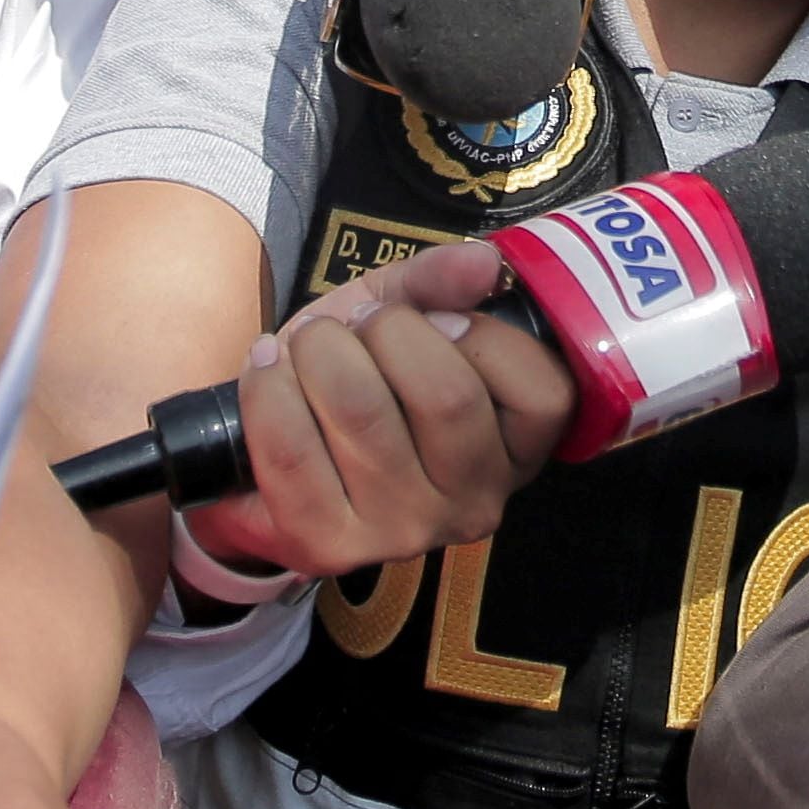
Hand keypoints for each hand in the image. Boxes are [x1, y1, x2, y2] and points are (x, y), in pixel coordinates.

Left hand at [178, 239, 577, 577]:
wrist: (267, 458)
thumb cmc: (355, 377)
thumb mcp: (400, 315)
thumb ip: (439, 281)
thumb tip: (483, 261)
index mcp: (515, 451)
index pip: (541, 393)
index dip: (482, 334)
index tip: (433, 318)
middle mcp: (473, 504)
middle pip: (447, 396)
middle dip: (385, 330)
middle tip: (355, 325)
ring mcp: (403, 533)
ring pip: (366, 412)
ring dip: (320, 351)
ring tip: (307, 346)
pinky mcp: (329, 546)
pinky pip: (292, 448)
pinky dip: (269, 389)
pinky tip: (267, 370)